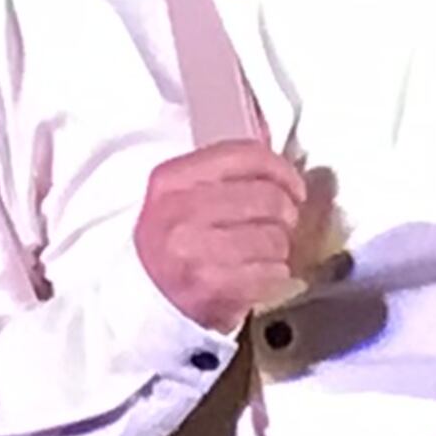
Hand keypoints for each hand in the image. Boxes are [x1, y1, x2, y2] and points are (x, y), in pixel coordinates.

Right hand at [135, 141, 309, 332]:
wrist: (142, 302)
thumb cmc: (171, 245)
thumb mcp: (180, 197)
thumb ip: (224, 169)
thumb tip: (269, 134)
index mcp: (171, 181)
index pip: (245, 156)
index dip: (281, 169)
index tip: (293, 185)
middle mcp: (179, 213)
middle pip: (267, 198)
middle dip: (285, 212)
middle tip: (281, 223)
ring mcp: (194, 252)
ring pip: (275, 238)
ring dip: (279, 247)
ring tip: (263, 253)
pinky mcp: (212, 288)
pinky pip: (272, 273)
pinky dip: (274, 275)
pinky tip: (257, 275)